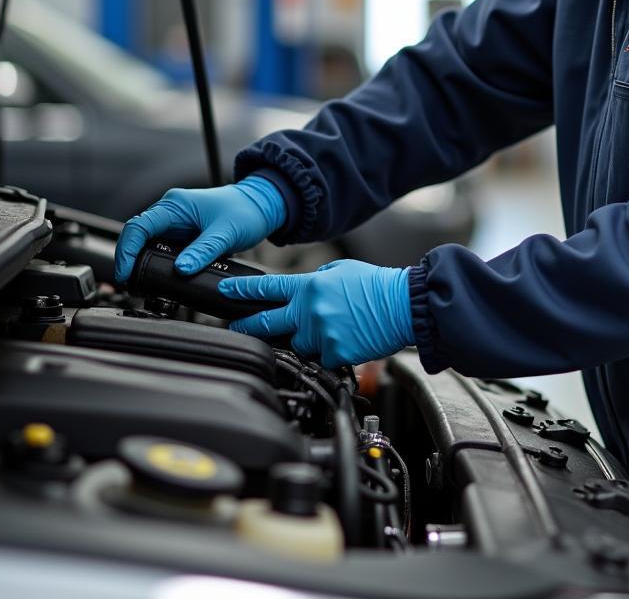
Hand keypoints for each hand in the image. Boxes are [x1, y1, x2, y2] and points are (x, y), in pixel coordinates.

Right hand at [114, 175, 285, 282]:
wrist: (259, 207)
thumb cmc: (245, 211)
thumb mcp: (226, 233)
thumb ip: (204, 251)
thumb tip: (182, 270)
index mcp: (175, 205)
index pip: (139, 226)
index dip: (128, 251)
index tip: (126, 273)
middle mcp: (170, 213)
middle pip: (137, 236)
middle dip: (129, 261)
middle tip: (130, 286)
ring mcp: (175, 225)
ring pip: (147, 245)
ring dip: (141, 264)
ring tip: (140, 287)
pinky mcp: (182, 237)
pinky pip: (161, 251)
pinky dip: (156, 264)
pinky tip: (157, 279)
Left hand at [219, 260, 413, 367]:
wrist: (403, 305)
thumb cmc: (377, 286)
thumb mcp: (342, 270)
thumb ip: (317, 279)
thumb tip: (305, 288)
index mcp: (310, 287)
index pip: (267, 289)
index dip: (241, 291)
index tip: (226, 291)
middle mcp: (310, 311)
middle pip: (267, 323)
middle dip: (247, 326)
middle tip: (235, 328)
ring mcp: (321, 335)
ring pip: (298, 345)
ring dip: (307, 340)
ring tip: (332, 329)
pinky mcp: (334, 354)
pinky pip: (321, 359)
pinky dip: (329, 352)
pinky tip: (346, 340)